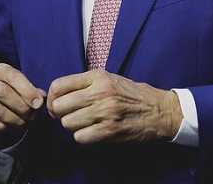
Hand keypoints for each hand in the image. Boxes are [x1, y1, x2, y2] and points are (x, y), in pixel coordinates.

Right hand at [0, 63, 46, 149]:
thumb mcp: (23, 88)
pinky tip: (16, 127)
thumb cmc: (13, 95)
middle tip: (33, 115)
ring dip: (16, 119)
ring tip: (26, 122)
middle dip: (21, 105)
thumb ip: (33, 92)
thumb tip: (41, 98)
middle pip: (2, 92)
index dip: (27, 90)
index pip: (12, 76)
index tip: (38, 103)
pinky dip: (9, 128)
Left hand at [46, 69, 182, 144]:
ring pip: (67, 123)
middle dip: (60, 114)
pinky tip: (93, 132)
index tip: (57, 104)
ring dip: (73, 126)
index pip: (59, 86)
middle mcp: (100, 92)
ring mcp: (105, 112)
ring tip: (85, 123)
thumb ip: (86, 83)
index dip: (52, 98)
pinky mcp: (109, 130)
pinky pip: (80, 137)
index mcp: (98, 76)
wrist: (160, 111)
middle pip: (59, 106)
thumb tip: (58, 95)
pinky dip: (83, 137)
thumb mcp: (110, 78)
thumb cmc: (134, 95)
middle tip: (68, 116)